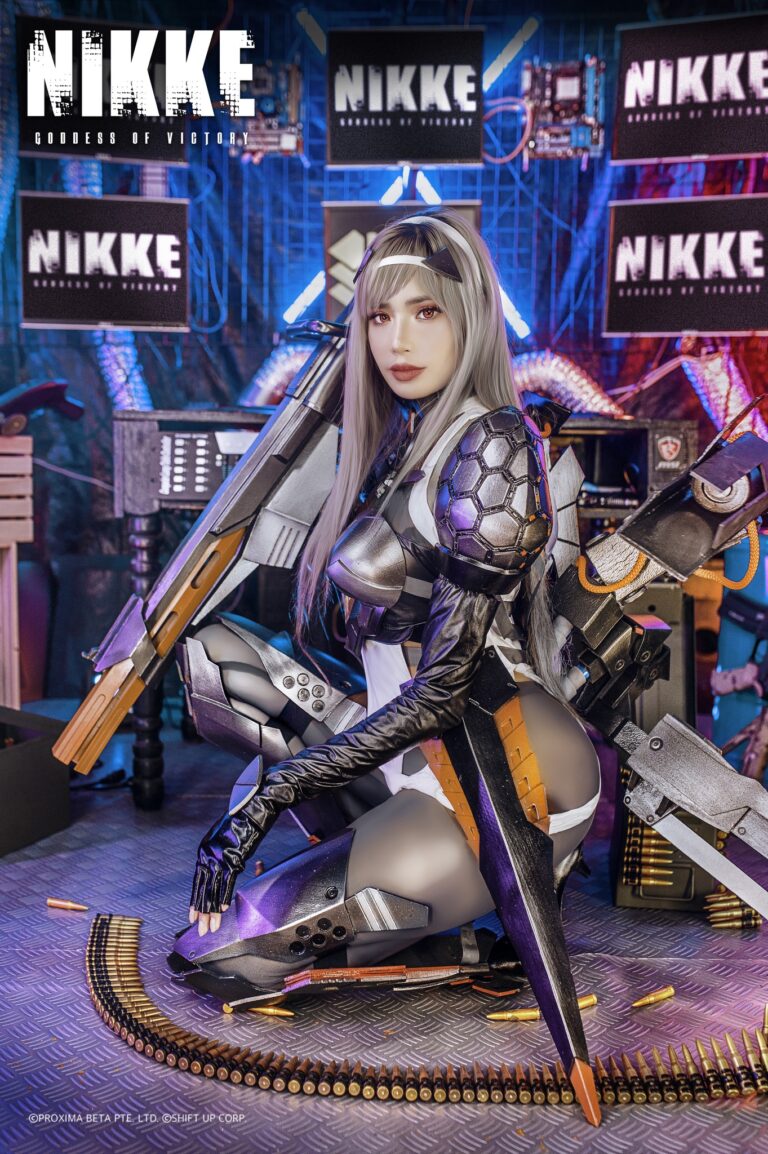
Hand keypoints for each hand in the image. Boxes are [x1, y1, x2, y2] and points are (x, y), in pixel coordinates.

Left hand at [188, 807, 264, 933]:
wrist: (253, 808)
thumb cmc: (239, 822)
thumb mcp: (221, 838)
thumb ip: (216, 854)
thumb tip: (216, 870)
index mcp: (203, 850)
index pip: (197, 881)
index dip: (195, 901)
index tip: (192, 917)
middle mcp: (208, 855)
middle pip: (203, 890)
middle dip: (202, 912)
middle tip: (201, 929)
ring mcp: (220, 857)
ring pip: (214, 890)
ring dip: (213, 911)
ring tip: (212, 926)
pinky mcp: (234, 858)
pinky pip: (228, 883)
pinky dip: (225, 898)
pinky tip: (224, 910)